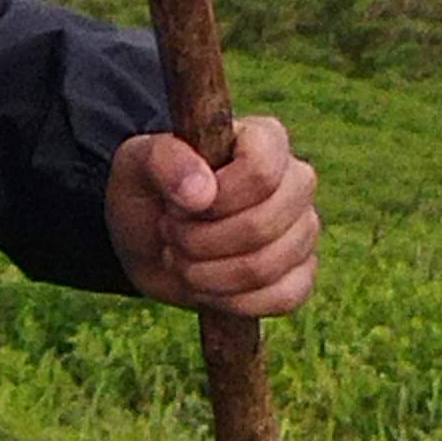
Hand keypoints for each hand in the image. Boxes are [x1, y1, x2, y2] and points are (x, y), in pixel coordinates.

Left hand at [110, 108, 320, 317]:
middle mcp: (296, 181)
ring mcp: (304, 230)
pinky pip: (284, 298)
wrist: (151, 240)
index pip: (261, 170)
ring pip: (268, 266)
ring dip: (207, 274)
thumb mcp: (137, 164)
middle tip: (170, 233)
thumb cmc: (149, 191)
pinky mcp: (301, 275)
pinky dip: (232, 301)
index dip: (216, 198)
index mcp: (265, 140)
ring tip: (181, 258)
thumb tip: (202, 192)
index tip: (179, 204)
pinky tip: (207, 286)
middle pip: (263, 225)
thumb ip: (165, 161)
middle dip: (200, 241)